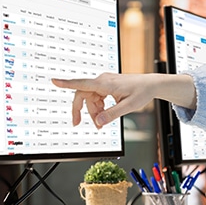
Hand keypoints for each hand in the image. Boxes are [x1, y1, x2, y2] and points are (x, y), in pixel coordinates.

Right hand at [52, 73, 195, 127]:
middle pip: (83, 94)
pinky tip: (103, 115)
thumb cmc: (142, 92)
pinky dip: (98, 107)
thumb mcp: (128, 107)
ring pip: (90, 98)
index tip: (54, 81)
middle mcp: (103, 80)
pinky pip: (96, 97)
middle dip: (80, 110)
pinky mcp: (107, 85)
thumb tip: (98, 121)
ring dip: (93, 111)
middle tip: (77, 123)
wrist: (151, 84)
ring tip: (100, 124)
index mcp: (105, 83)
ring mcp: (104, 82)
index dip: (66, 83)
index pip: (82, 83)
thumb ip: (112, 114)